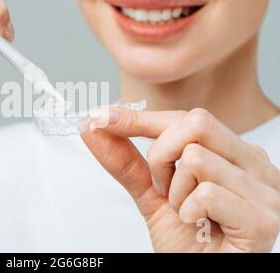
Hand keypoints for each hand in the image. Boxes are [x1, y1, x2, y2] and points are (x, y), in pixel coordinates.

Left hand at [82, 108, 279, 251]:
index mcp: (232, 152)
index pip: (186, 118)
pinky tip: (199, 227)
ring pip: (197, 158)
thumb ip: (126, 160)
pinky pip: (207, 193)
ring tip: (188, 214)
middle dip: (161, 157)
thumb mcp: (151, 194)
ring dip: (175, 194)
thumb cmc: (187, 240)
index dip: (142, 119)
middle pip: (196, 123)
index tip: (102, 117)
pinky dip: (188, 212)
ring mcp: (265, 189)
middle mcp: (254, 163)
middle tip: (165, 190)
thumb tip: (94, 127)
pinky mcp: (264, 218)